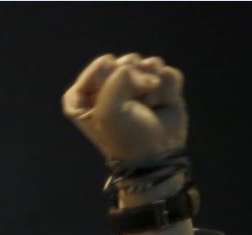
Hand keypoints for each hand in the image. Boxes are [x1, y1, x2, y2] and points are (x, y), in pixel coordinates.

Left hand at [63, 53, 186, 162]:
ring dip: (153, 84)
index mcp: (83, 97)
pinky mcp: (157, 88)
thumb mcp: (109, 111)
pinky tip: (162, 105)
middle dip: (135, 80)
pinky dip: (168, 89)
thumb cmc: (126, 137)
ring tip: (148, 105)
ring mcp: (133, 87)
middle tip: (135, 104)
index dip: (115, 81)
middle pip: (125, 61)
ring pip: (147, 63)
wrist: (156, 155)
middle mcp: (106, 89)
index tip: (114, 99)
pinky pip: (166, 72)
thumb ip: (118, 78)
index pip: (101, 65)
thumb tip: (146, 67)